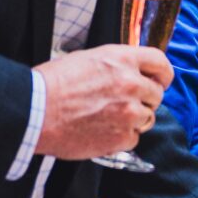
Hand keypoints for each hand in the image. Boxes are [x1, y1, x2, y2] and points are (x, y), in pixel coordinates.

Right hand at [33, 44, 171, 160]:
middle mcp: (131, 85)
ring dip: (133, 119)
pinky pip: (134, 138)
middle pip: (156, 94)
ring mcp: (129, 113)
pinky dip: (121, 138)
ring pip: (147, 118)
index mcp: (122, 59)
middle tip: (125, 103)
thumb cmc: (52, 84)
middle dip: (145, 99)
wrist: (36, 112)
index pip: (160, 63)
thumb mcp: (86, 58)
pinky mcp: (122, 138)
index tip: (160, 80)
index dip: (162, 74)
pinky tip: (101, 131)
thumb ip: (114, 65)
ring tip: (108, 118)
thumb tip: (128, 72)